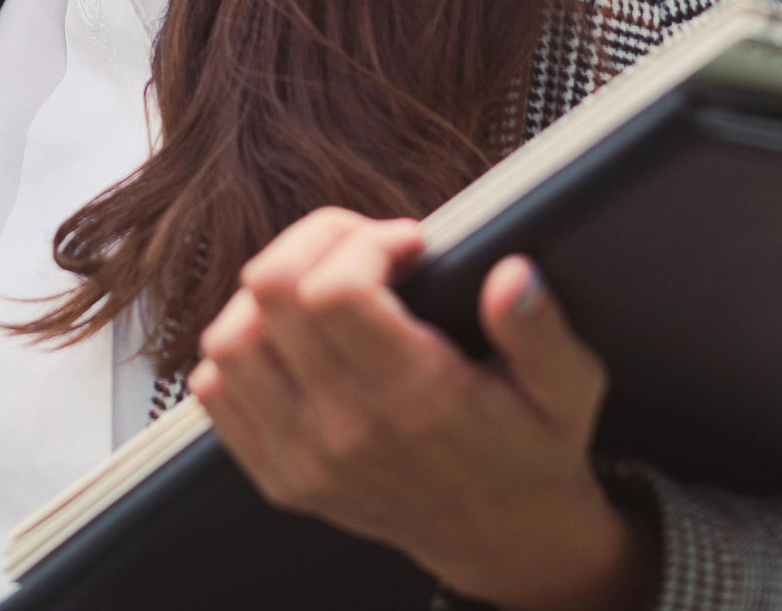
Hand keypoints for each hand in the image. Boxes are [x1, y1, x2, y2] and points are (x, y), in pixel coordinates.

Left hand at [188, 209, 655, 610]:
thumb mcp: (566, 388)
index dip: (361, 241)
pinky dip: (241, 347)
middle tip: (362, 247)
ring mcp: (305, 460)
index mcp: (419, 399)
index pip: (334, 290)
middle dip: (315, 241)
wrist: (505, 539)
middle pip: (272, 293)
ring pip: (230, 339)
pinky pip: (216, 391)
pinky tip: (293, 335)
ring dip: (268, 292)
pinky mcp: (280, 477)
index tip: (405, 244)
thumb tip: (512, 275)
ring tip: (322, 285)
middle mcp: (349, 431)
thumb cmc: (531, 447)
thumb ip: (541, 329)